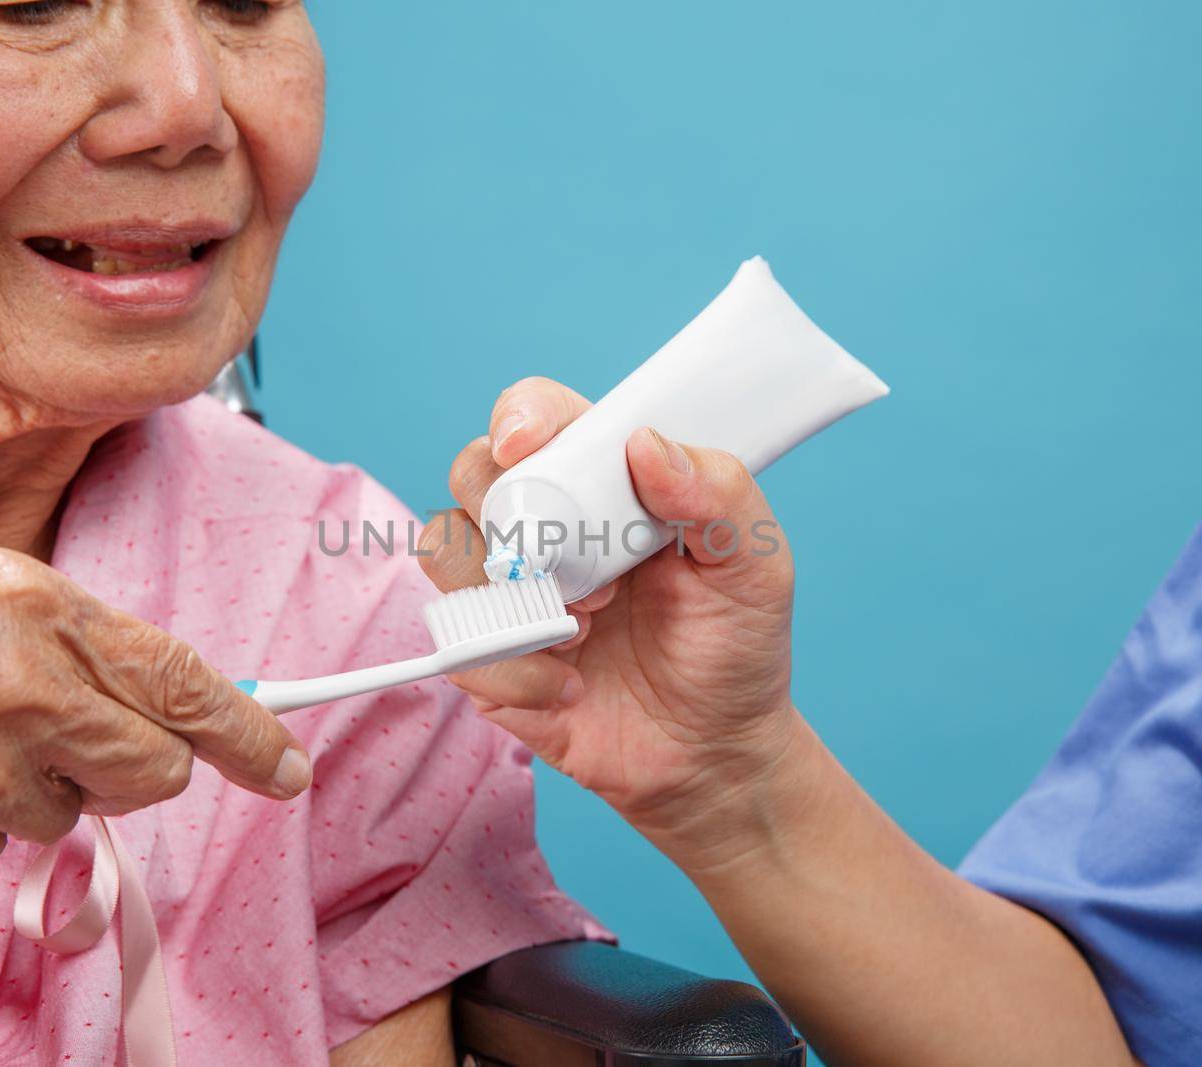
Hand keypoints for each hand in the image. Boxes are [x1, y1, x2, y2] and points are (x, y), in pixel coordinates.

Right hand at [0, 548, 309, 888]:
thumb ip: (82, 643)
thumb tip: (161, 701)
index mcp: (45, 615)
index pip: (186, 684)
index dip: (252, 735)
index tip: (287, 767)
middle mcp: (26, 694)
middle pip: (155, 774)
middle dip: (135, 770)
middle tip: (73, 744)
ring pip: (67, 819)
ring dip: (28, 791)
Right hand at [420, 377, 803, 856]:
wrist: (712, 758)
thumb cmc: (733, 649)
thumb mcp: (756, 567)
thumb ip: (719, 495)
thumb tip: (645, 445)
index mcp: (605, 484)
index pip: (541, 417)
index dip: (522, 417)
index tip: (527, 443)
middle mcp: (546, 526)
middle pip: (474, 473)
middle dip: (514, 515)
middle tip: (592, 576)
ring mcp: (509, 589)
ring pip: (445, 548)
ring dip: (509, 593)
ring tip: (583, 631)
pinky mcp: (487, 655)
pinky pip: (455, 642)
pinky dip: (513, 668)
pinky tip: (570, 686)